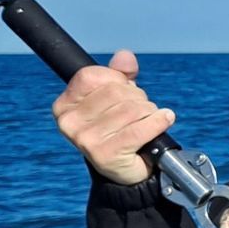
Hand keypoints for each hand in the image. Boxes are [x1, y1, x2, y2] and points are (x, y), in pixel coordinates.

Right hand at [51, 49, 174, 184]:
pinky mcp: (105, 154)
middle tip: (142, 110)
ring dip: (149, 111)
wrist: (127, 172)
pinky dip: (158, 122)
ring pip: (131, 109)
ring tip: (150, 119)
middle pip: (115, 92)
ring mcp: (85, 139)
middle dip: (137, 98)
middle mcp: (69, 122)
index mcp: (64, 106)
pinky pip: (140, 129)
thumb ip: (120, 75)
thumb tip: (125, 56)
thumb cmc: (120, 130)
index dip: (116, 79)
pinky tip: (164, 120)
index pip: (92, 76)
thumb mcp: (118, 99)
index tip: (126, 90)